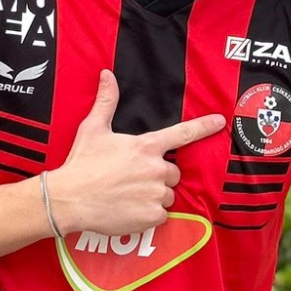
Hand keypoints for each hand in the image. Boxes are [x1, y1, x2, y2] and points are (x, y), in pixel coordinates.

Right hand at [48, 70, 225, 236]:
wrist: (69, 199)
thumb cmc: (81, 163)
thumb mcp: (93, 128)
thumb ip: (106, 101)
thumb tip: (107, 74)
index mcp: (146, 146)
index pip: (182, 134)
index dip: (203, 127)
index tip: (221, 122)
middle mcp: (156, 169)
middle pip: (173, 173)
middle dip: (159, 176)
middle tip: (133, 179)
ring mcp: (155, 193)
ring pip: (168, 195)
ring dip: (154, 196)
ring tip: (129, 196)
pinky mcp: (152, 216)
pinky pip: (161, 216)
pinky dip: (148, 215)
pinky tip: (129, 210)